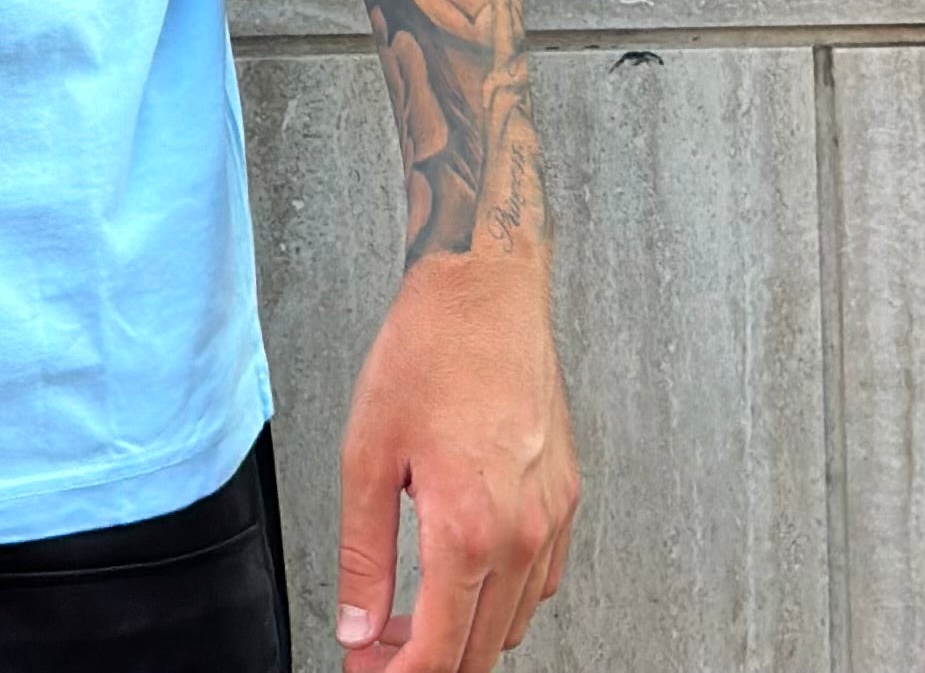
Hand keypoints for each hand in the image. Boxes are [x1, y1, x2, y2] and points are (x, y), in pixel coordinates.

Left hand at [332, 251, 577, 671]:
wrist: (486, 289)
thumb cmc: (427, 352)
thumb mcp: (366, 453)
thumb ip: (363, 555)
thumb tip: (357, 629)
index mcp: (468, 530)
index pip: (439, 653)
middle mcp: (522, 536)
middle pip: (479, 652)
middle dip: (426, 665)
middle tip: (379, 653)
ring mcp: (552, 520)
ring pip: (513, 624)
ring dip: (465, 635)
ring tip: (411, 617)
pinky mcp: (567, 499)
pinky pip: (540, 583)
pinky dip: (502, 600)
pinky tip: (463, 576)